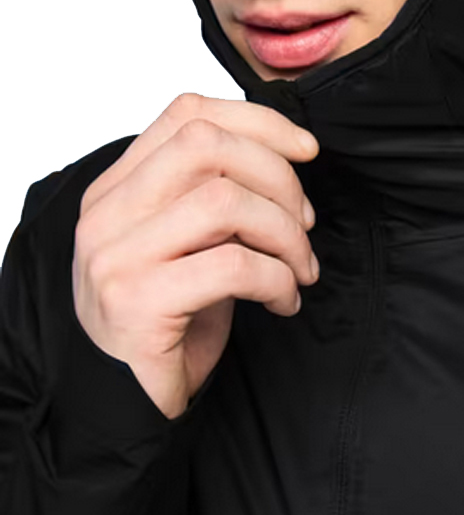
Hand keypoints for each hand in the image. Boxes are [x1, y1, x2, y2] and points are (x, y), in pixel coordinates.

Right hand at [72, 93, 319, 419]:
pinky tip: (283, 301)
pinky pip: (234, 266)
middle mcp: (107, 213)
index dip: (258, 122)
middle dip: (278, 179)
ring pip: (225, 201)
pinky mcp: (138, 302)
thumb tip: (288, 157)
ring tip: (299, 269)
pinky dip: (277, 279)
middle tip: (305, 225)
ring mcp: (117, 256)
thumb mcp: (189, 243)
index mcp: (118, 187)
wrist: (128, 401)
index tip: (306, 151)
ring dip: (285, 235)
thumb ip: (215, 194)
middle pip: (207, 146)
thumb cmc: (170, 319)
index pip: (187, 114)